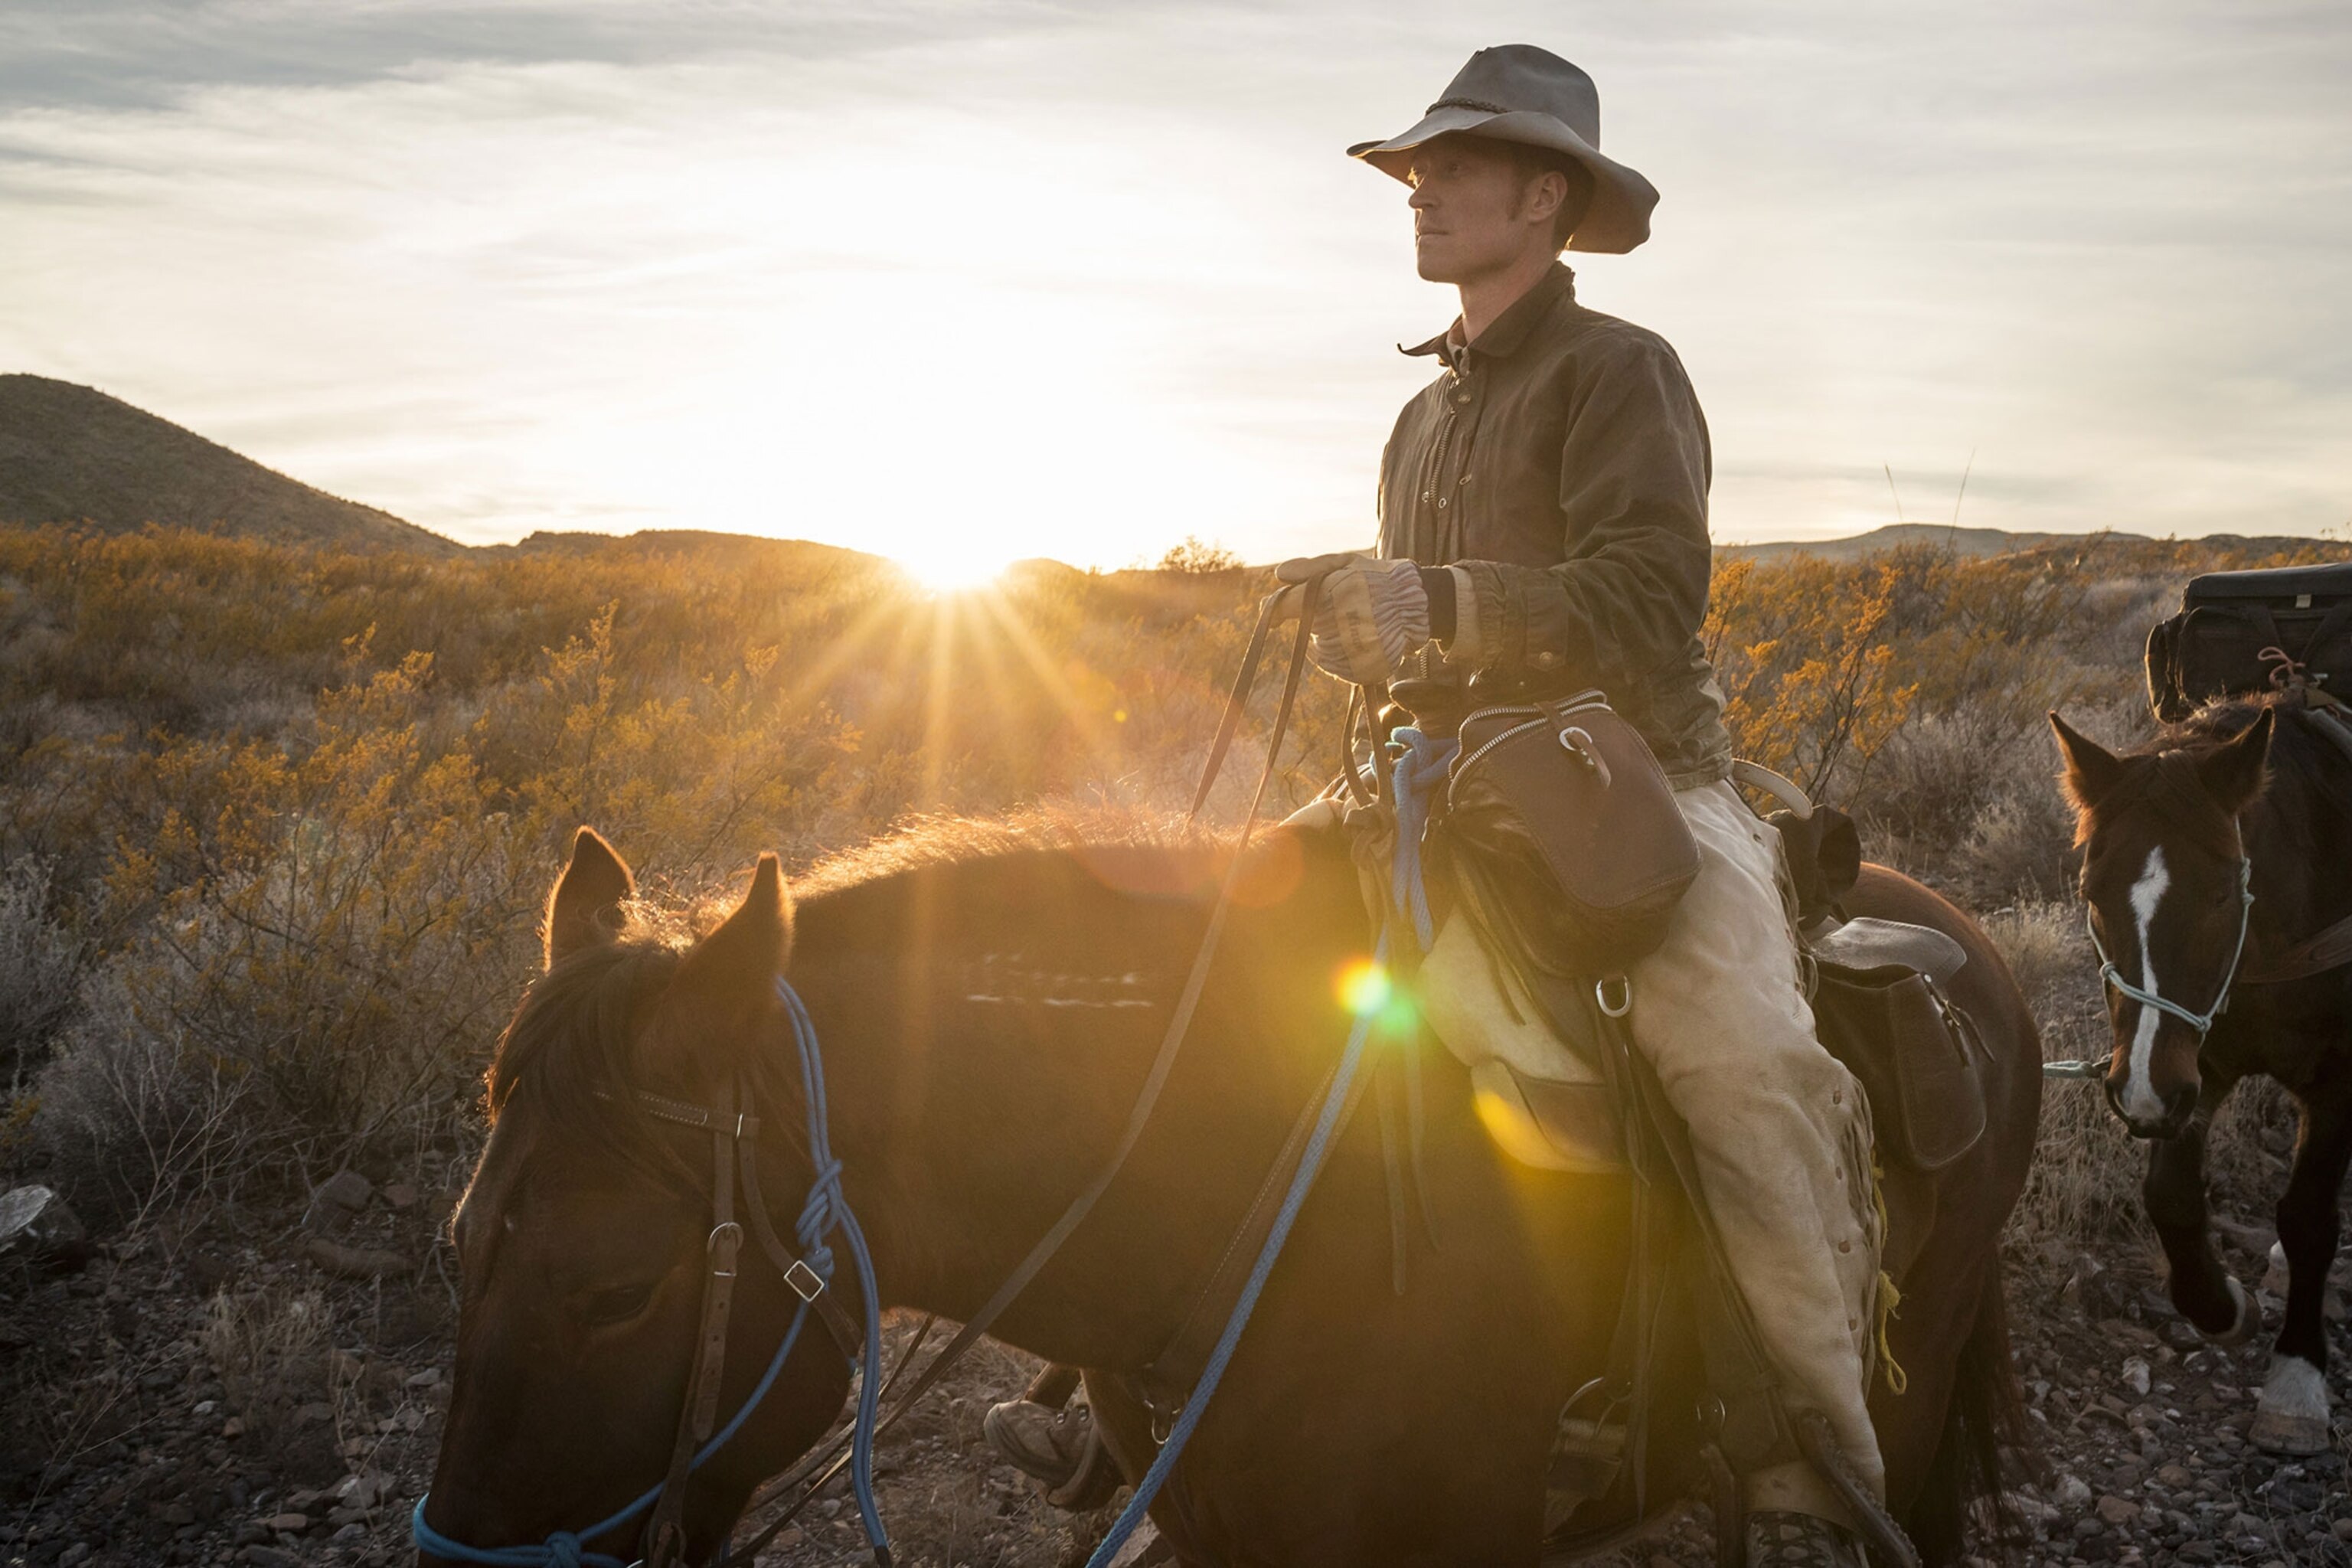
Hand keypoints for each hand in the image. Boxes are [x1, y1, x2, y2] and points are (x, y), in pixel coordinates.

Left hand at [1271, 554, 1428, 685]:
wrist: (1419, 605)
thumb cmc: (1378, 577)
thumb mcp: (1347, 562)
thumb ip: (1312, 567)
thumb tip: (1278, 575)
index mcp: (1334, 593)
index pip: (1290, 605)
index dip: (1277, 609)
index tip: (1272, 610)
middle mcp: (1341, 623)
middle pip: (1308, 629)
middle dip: (1318, 619)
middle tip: (1343, 607)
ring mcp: (1352, 649)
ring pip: (1321, 650)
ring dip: (1330, 638)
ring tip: (1358, 623)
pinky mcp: (1363, 669)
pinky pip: (1337, 666)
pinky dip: (1342, 656)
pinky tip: (1361, 640)